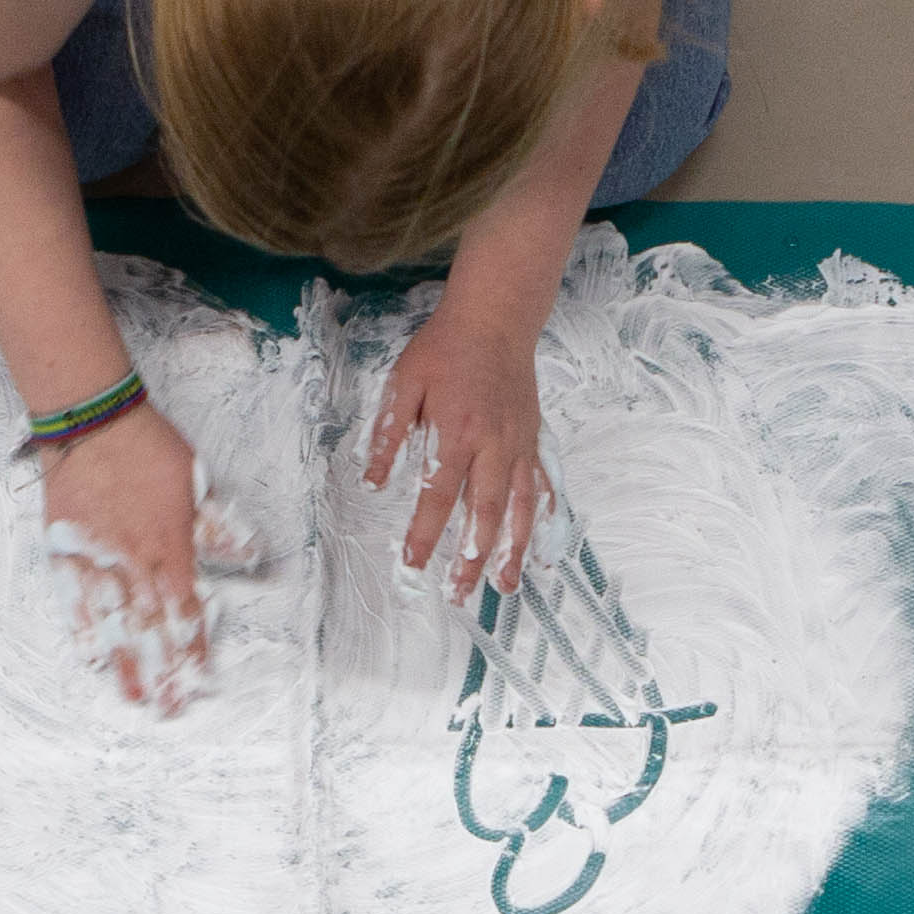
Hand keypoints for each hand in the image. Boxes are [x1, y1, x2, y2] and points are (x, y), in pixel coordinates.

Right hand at [36, 398, 211, 709]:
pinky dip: (82, 629)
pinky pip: (74, 599)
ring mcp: (97, 559)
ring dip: (126, 662)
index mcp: (170, 547)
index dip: (192, 648)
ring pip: (115, 621)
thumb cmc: (149, 450)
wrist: (92, 423)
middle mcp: (134, 561)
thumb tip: (251, 559)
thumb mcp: (197, 483)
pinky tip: (89, 658)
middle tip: (168, 708)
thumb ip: (218, 527)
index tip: (198, 682)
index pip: (185, 609)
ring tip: (133, 697)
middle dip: (162, 670)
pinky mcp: (66, 552)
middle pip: (151, 627)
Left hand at [364, 303, 548, 595]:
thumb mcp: (404, 383)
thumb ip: (388, 434)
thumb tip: (371, 482)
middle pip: (483, 513)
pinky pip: (539, 486)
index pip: (437, 495)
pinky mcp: (532, 440)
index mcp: (456, 432)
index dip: (425, 534)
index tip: (414, 566)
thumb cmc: (444, 348)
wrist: (495, 318)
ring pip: (518, 507)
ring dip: (512, 550)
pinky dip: (541, 518)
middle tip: (461, 595)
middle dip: (471, 558)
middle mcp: (493, 445)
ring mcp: (518, 445)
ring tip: (505, 585)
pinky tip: (542, 546)